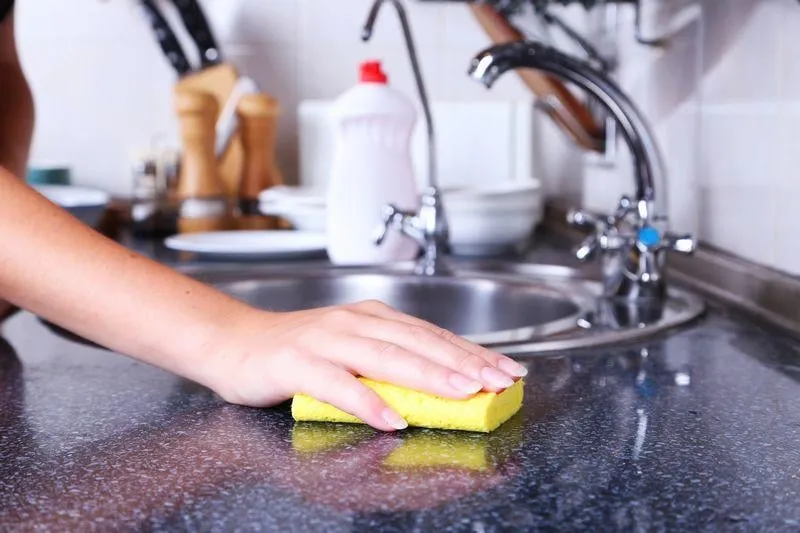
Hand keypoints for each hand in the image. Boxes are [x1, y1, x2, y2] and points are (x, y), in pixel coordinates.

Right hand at [207, 300, 527, 431]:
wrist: (233, 342)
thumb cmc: (297, 351)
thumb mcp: (351, 348)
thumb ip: (390, 361)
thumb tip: (444, 383)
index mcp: (373, 317)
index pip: (432, 335)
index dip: (472, 352)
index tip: (507, 369)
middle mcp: (354, 322)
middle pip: (418, 342)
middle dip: (464, 362)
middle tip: (499, 382)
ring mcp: (326, 340)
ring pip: (386, 357)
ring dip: (428, 375)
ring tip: (463, 393)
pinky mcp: (297, 363)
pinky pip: (337, 385)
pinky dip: (366, 402)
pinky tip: (392, 419)